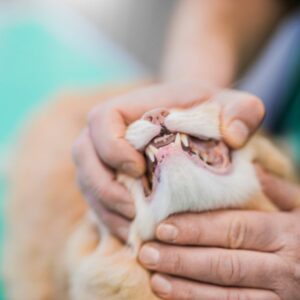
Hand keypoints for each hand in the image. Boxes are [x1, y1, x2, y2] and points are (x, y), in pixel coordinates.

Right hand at [72, 81, 264, 239]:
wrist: (192, 124)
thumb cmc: (208, 113)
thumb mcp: (232, 106)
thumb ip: (242, 110)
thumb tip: (235, 136)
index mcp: (130, 107)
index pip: (101, 119)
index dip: (110, 146)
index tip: (138, 168)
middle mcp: (108, 133)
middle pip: (84, 156)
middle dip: (104, 187)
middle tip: (134, 209)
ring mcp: (105, 159)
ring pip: (88, 184)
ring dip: (107, 210)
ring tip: (136, 230)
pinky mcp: (109, 180)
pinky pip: (98, 201)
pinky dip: (112, 220)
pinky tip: (136, 234)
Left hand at [139, 170, 299, 299]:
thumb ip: (275, 188)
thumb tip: (243, 165)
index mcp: (288, 234)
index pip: (235, 229)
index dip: (197, 229)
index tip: (162, 227)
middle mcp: (285, 269)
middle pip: (225, 264)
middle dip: (182, 261)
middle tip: (147, 253)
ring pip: (227, 296)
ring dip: (186, 289)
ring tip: (155, 278)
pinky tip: (176, 297)